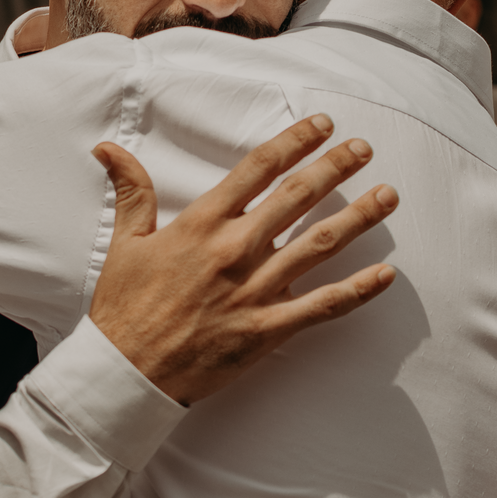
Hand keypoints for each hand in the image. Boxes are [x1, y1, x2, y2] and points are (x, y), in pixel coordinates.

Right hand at [89, 115, 396, 406]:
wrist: (126, 372)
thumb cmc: (123, 309)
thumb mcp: (125, 243)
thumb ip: (132, 191)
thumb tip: (108, 149)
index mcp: (202, 224)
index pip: (258, 170)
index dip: (294, 141)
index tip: (322, 125)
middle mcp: (235, 250)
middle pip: (297, 197)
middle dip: (336, 167)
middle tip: (364, 149)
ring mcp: (255, 290)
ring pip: (319, 244)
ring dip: (358, 217)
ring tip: (387, 196)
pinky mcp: (267, 329)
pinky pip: (323, 306)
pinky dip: (358, 290)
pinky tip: (386, 275)